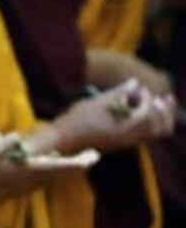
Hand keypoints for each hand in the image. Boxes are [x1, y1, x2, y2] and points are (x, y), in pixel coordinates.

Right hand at [0, 132, 99, 210]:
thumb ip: (1, 145)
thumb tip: (14, 137)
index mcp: (28, 169)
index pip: (60, 166)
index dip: (79, 162)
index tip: (96, 156)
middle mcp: (31, 179)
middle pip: (61, 172)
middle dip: (78, 164)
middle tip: (93, 156)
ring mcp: (25, 185)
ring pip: (53, 176)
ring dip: (66, 168)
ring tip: (77, 160)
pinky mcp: (19, 187)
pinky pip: (42, 178)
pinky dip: (52, 171)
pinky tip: (50, 165)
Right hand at [57, 79, 175, 152]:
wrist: (62, 143)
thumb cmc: (75, 122)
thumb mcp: (95, 103)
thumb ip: (117, 93)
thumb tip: (135, 83)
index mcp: (122, 130)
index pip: (149, 114)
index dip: (148, 99)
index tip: (139, 90)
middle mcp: (129, 139)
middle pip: (161, 128)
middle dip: (165, 112)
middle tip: (161, 98)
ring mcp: (127, 143)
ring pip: (156, 133)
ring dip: (159, 117)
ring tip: (154, 102)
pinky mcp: (122, 143)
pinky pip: (146, 134)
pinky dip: (150, 122)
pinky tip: (138, 110)